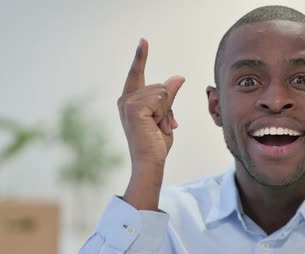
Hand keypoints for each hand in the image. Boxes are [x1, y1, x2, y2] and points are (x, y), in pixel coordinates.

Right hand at [119, 39, 184, 209]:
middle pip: (160, 86)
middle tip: (160, 126)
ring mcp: (128, 102)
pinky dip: (165, 113)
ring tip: (158, 128)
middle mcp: (125, 99)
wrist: (151, 162)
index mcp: (130, 100)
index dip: (141, 57)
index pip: (137, 73)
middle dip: (168, 106)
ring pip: (162, 92)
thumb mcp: (166, 115)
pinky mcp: (134, 107)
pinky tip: (156, 126)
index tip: (144, 40)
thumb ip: (168, 97)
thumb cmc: (157, 144)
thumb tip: (179, 77)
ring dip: (167, 111)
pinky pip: (161, 98)